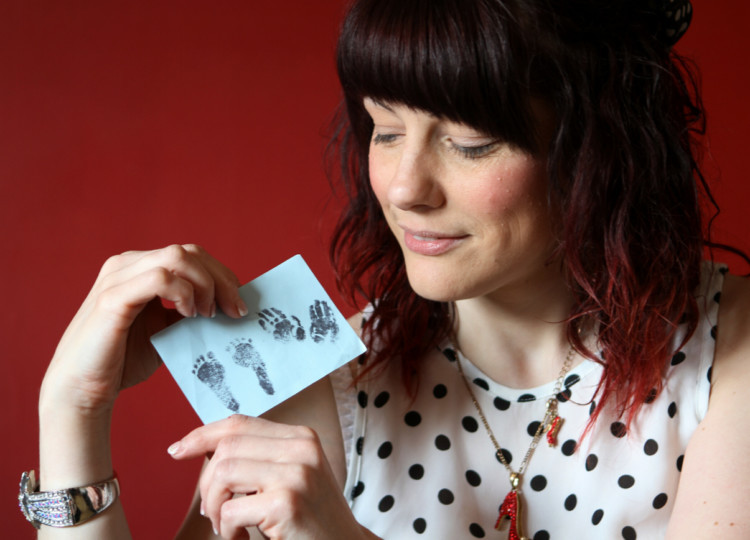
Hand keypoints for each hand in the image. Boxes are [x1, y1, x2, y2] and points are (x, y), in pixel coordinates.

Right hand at [41, 244, 247, 413]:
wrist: (83, 389)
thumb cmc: (123, 359)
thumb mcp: (166, 328)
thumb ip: (188, 310)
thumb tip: (228, 304)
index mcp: (139, 268)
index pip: (191, 255)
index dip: (221, 275)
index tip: (240, 304)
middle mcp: (127, 264)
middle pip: (189, 252)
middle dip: (221, 279)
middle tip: (235, 310)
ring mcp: (117, 277)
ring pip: (177, 257)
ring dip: (205, 284)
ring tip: (209, 313)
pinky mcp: (112, 298)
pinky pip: (159, 279)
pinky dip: (183, 293)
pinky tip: (188, 314)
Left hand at [169, 414, 366, 539]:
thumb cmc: (310, 517)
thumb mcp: (291, 475)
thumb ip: (260, 457)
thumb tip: (204, 448)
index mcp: (301, 436)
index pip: (239, 424)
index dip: (202, 435)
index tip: (177, 450)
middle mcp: (301, 448)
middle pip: (226, 448)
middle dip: (207, 483)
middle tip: (215, 511)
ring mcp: (296, 474)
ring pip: (223, 473)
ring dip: (214, 507)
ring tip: (228, 526)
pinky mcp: (287, 503)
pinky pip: (230, 510)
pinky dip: (226, 529)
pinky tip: (242, 537)